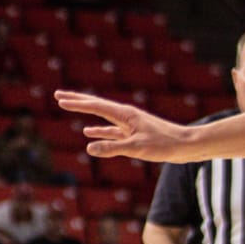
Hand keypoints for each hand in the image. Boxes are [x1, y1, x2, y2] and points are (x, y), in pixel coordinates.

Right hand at [53, 90, 188, 160]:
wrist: (186, 145)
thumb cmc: (164, 145)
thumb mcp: (137, 148)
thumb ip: (112, 148)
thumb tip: (88, 147)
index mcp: (125, 114)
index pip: (95, 106)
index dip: (76, 103)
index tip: (59, 99)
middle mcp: (126, 115)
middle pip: (96, 105)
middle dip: (77, 100)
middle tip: (58, 95)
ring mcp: (129, 124)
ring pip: (101, 116)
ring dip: (85, 112)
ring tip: (70, 107)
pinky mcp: (133, 134)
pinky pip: (110, 130)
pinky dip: (98, 130)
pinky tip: (88, 132)